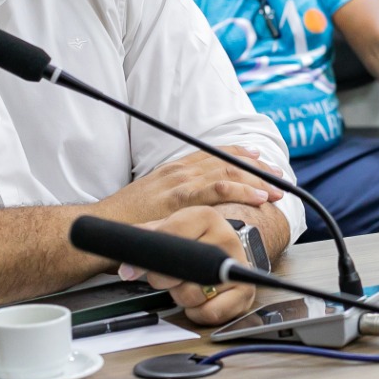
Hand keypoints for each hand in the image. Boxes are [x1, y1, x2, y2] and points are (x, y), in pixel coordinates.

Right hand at [95, 146, 280, 224]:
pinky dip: (242, 191)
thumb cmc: (126, 218)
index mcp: (176, 167)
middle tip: (279, 178)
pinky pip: (218, 189)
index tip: (262, 162)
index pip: (217, 154)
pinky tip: (258, 197)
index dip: (243, 156)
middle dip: (258, 169)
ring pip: (229, 172)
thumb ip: (176, 197)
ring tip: (276, 190)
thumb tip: (196, 205)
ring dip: (257, 180)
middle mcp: (181, 169)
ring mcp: (180, 181)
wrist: (100, 224)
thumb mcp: (155, 200)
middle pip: (229, 161)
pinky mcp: (179, 197)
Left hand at [118, 207, 258, 325]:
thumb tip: (121, 243)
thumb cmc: (195, 241)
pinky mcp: (245, 291)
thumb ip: (145, 234)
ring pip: (192, 293)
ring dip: (181, 297)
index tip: (131, 269)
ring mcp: (237, 265)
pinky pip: (210, 312)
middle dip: (162, 280)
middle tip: (165, 277)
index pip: (167, 238)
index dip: (144, 258)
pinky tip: (199, 300)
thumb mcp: (169, 229)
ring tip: (186, 285)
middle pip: (177, 270)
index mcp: (205, 216)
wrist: (228, 253)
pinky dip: (197, 313)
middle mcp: (225, 238)